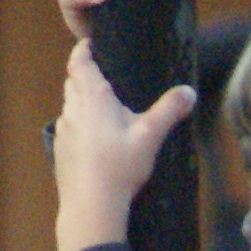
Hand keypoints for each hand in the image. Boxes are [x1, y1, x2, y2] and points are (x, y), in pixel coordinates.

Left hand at [53, 39, 194, 250]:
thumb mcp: (150, 136)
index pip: (79, 61)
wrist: (91, 206)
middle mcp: (73, 109)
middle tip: (104, 76)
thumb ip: (169, 110)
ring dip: (83, 101)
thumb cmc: (119, 166)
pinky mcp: (61, 150)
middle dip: (85, 75)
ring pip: (70, 106)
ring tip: (104, 109)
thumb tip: (188, 91)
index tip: (90, 45)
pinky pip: (69, 128)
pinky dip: (80, 125)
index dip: (83, 50)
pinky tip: (97, 141)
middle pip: (73, 81)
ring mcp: (63, 130)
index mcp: (92, 97)